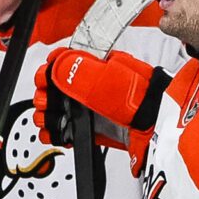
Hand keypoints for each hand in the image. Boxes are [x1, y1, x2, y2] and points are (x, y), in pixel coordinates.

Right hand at [35, 45, 166, 147]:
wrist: (155, 125)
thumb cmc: (138, 97)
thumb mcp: (104, 77)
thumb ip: (75, 71)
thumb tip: (53, 67)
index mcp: (91, 66)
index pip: (60, 64)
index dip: (48, 72)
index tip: (44, 81)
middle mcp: (88, 86)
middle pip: (53, 89)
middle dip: (45, 96)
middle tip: (47, 102)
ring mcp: (89, 108)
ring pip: (56, 110)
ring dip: (47, 116)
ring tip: (50, 120)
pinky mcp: (91, 129)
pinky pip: (65, 130)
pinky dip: (56, 134)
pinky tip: (57, 134)